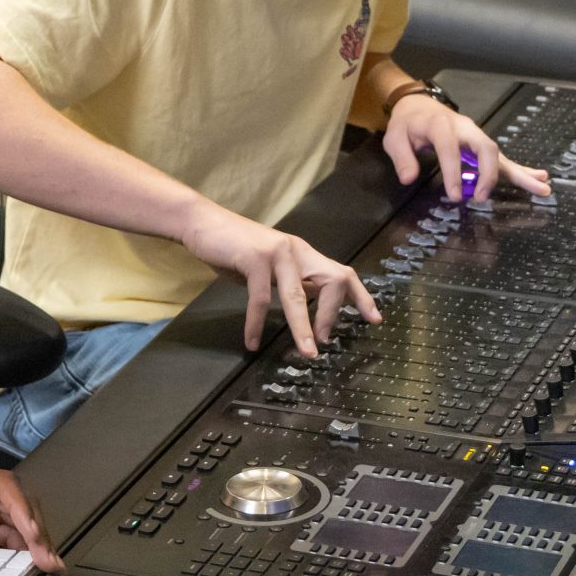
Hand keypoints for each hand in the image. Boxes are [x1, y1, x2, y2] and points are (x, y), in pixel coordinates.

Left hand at [0, 461, 62, 572]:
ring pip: (16, 523)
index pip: (1, 486)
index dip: (22, 508)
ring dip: (34, 544)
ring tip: (48, 570)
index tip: (34, 535)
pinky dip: (19, 554)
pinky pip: (3, 539)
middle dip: (37, 531)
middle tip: (49, 562)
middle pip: (17, 505)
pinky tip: (28, 571)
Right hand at [180, 203, 382, 353]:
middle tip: (325, 341)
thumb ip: (288, 282)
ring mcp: (277, 253)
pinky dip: (255, 323)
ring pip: (297, 295)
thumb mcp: (269, 266)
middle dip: (333, 313)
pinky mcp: (254, 258)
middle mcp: (297, 251)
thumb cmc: (234, 248)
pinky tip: (251, 341)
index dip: (361, 297)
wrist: (201, 222)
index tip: (374, 319)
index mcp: (303, 255)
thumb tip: (305, 308)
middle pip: (333, 280)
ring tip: (306, 353)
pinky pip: (260, 297)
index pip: (341, 273)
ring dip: (302, 327)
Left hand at [383, 96, 550, 201]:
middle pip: (485, 147)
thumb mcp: (394, 137)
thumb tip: (409, 178)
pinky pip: (501, 159)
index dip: (452, 171)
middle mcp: (464, 128)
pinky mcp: (481, 145)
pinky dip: (520, 171)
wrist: (418, 105)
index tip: (454, 195)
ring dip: (518, 173)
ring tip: (541, 187)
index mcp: (440, 125)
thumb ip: (401, 157)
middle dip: (488, 174)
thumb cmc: (407, 123)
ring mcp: (475, 136)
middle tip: (481, 197)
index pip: (449, 148)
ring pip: (499, 154)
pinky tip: (539, 179)